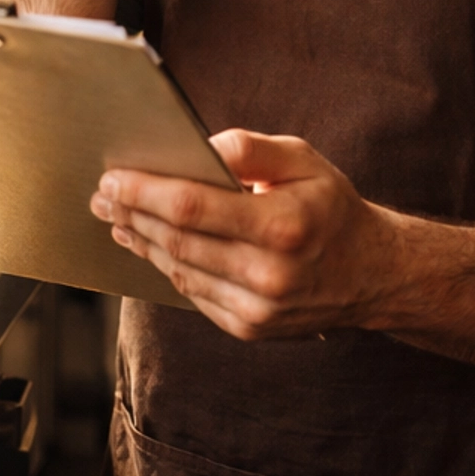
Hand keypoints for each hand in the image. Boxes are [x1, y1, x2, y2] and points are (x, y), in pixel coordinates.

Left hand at [92, 129, 399, 338]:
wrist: (371, 274)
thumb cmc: (331, 207)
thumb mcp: (304, 160)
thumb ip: (250, 149)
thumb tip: (198, 147)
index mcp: (284, 226)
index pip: (193, 208)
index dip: (144, 192)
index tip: (112, 177)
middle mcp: (269, 275)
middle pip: (176, 241)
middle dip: (132, 214)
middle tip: (102, 195)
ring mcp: (257, 309)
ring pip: (178, 270)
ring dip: (140, 240)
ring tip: (118, 217)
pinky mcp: (248, 328)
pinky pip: (192, 293)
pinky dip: (166, 266)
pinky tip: (149, 244)